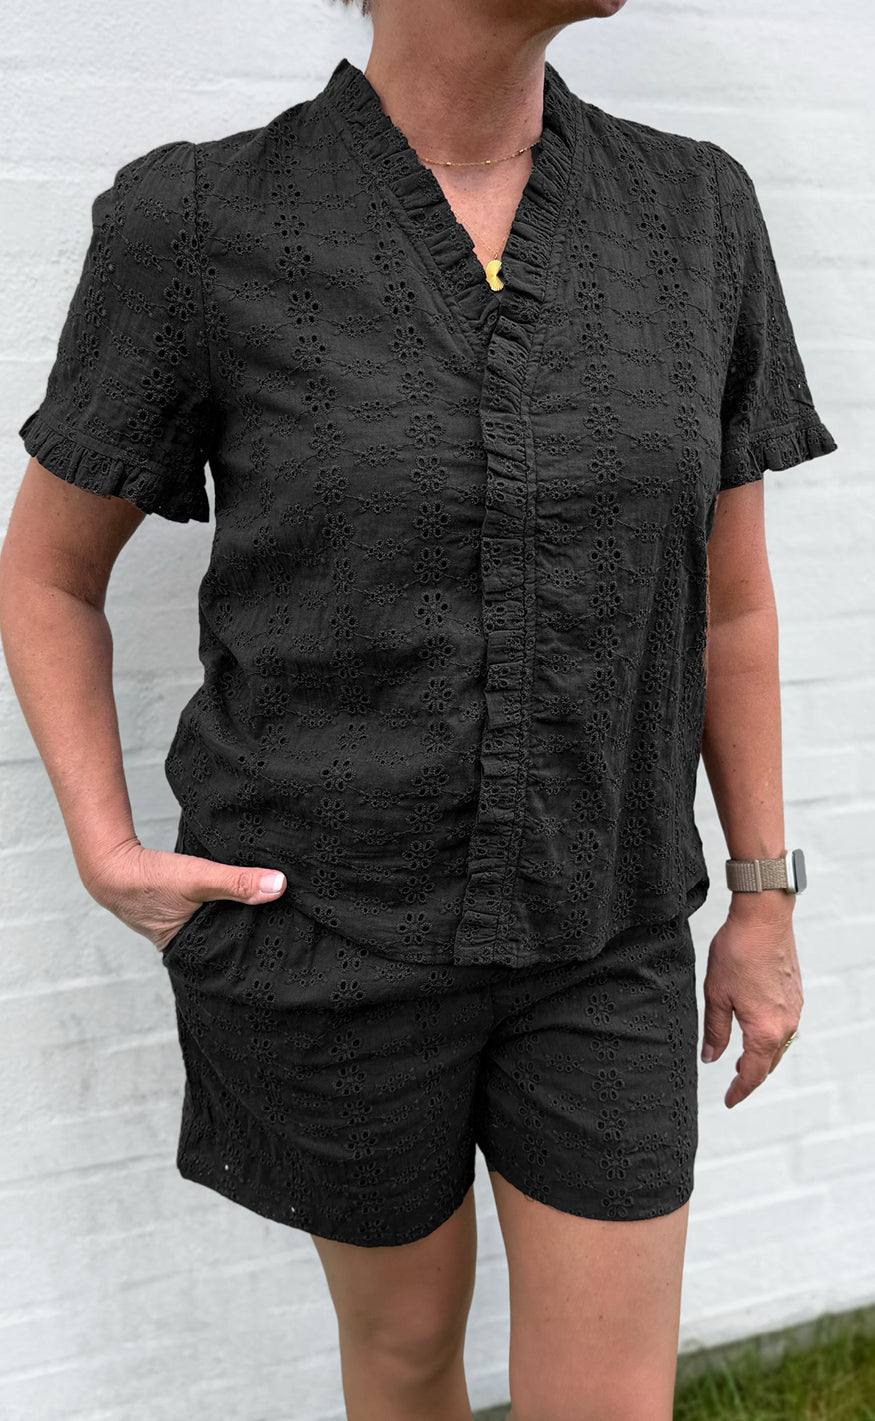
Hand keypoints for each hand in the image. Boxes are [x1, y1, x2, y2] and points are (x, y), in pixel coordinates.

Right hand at [82, 835, 286, 952]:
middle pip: (229, 943)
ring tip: (273, 912)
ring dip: (239, 918)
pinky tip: (245, 899)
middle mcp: (188, 948)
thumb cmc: (150, 879)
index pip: (233, 957)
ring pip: (221, 928)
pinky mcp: (183, 915)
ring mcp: (184, 932)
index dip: (257, 947)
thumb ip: (236, 882)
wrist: (112, 866)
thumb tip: (279, 886)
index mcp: (191, 953)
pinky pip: (213, 915)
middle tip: (287, 924)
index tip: (285, 937)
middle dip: (252, 933)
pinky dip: (226, 907)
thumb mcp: (197, 878)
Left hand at [700, 896, 802, 1108]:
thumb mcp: (716, 995)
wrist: (764, 919)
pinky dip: (771, 1037)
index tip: (729, 1100)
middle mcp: (786, 1024)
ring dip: (763, 1057)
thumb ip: (715, 1031)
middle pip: (770, 1063)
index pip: (753, 1073)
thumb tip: (711, 1057)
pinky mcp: (795, 994)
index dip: (739, 1090)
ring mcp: (794, 1008)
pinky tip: (757, 1030)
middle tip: (734, 1083)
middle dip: (752, 1075)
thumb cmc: (738, 952)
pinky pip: (785, 1026)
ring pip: (779, 1045)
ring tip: (743, 1060)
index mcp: (765, 1031)